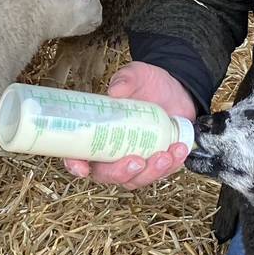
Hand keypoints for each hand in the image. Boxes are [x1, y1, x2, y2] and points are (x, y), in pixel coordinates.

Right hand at [63, 61, 195, 189]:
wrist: (175, 87)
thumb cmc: (147, 83)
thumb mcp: (135, 75)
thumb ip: (125, 80)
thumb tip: (115, 91)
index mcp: (98, 132)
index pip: (78, 155)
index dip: (75, 165)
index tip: (82, 168)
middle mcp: (112, 151)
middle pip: (108, 175)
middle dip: (121, 173)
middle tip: (137, 161)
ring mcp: (134, 159)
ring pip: (135, 180)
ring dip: (150, 173)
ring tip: (166, 155)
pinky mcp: (156, 163)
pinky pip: (160, 174)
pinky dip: (171, 166)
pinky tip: (178, 150)